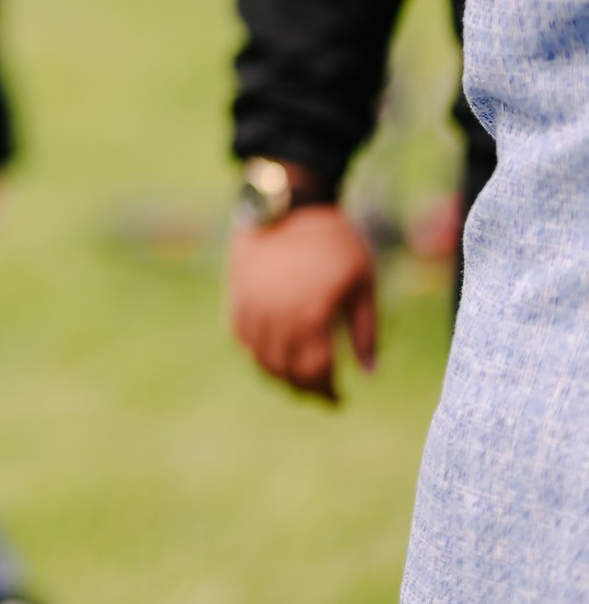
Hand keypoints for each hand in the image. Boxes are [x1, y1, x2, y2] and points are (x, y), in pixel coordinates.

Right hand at [227, 204, 377, 402]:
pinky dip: (255, 354)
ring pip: (260, 360)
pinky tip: (270, 357)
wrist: (286, 203)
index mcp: (311, 317)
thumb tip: (369, 373)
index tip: (339, 400)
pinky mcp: (235, 297)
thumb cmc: (333, 241)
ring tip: (296, 382)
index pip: (315, 373)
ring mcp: (251, 308)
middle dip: (304, 390)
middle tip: (320, 397)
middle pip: (285, 372)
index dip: (327, 393)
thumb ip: (367, 331)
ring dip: (278, 377)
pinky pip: (241, 339)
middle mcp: (276, 318)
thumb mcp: (363, 283)